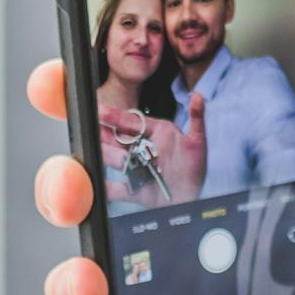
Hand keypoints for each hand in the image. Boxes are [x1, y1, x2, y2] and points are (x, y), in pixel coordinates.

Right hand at [30, 0, 294, 294]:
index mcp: (225, 145)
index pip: (128, 115)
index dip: (79, 96)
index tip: (56, 76)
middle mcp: (204, 214)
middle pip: (99, 201)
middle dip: (63, 187)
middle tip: (69, 182)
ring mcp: (213, 287)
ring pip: (115, 294)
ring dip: (82, 289)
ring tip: (92, 287)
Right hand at [98, 91, 206, 206]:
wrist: (193, 197)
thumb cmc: (195, 168)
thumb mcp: (198, 142)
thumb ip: (197, 118)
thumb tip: (198, 96)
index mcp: (155, 134)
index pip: (132, 122)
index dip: (116, 117)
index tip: (101, 111)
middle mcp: (142, 149)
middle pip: (118, 139)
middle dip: (107, 135)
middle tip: (96, 130)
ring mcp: (135, 168)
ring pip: (114, 159)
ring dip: (112, 157)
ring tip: (120, 160)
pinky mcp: (133, 190)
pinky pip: (115, 189)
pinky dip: (106, 187)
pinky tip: (98, 183)